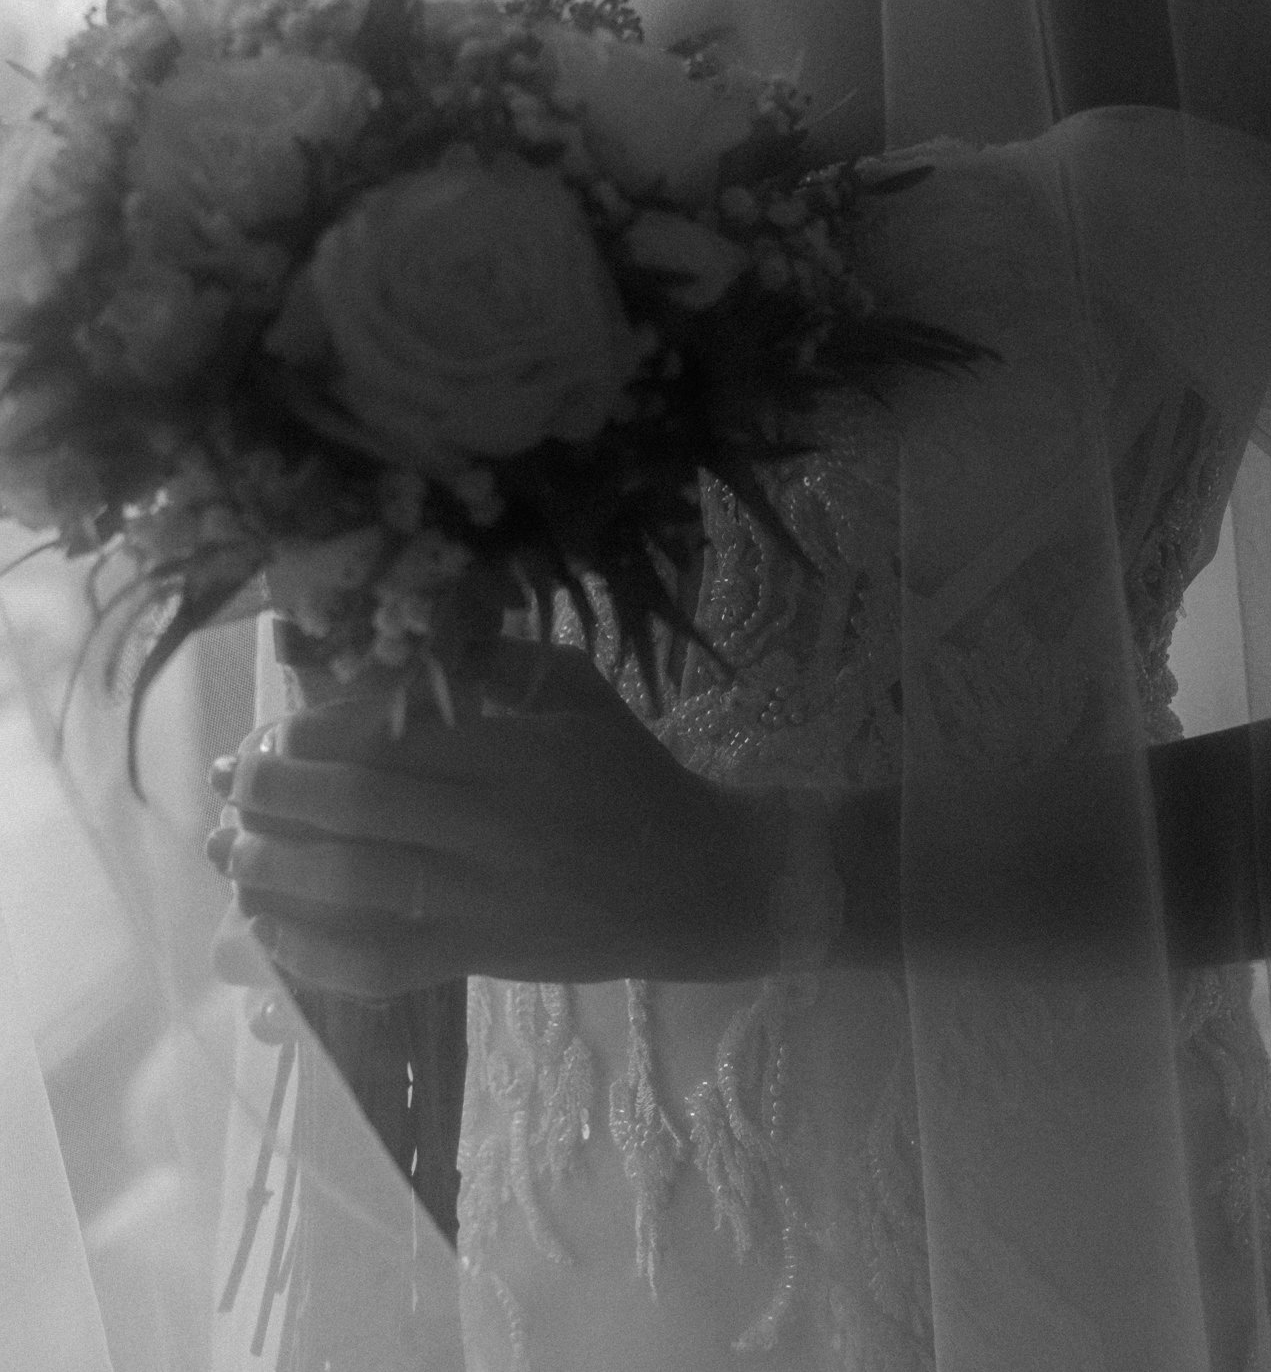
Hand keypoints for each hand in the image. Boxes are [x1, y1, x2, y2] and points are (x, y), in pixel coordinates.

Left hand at [206, 647, 781, 997]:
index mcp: (517, 753)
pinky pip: (380, 964)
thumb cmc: (630, 772)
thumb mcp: (577, 690)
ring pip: (358, 890)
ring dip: (277, 871)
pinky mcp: (477, 960)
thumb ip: (494, 663)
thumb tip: (394, 653)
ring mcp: (481, 903)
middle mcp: (492, 828)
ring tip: (229, 852)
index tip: (279, 728)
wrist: (693, 882)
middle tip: (231, 781)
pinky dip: (314, 954)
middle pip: (361, 811)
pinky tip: (270, 933)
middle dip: (278, 795)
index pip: (397, 739)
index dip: (321, 735)